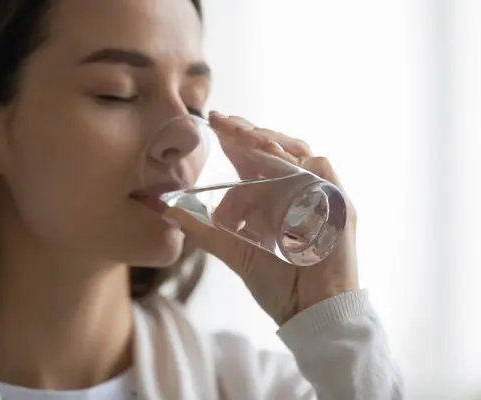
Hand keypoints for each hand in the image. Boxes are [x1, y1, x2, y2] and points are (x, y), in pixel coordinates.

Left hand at [162, 111, 358, 325]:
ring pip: (299, 152)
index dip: (235, 136)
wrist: (310, 312)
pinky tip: (272, 158)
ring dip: (269, 141)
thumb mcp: (232, 249)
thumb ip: (202, 228)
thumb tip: (163, 208)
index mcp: (273, 195)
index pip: (254, 156)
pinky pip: (321, 172)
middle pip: (276, 146)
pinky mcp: (338, 206)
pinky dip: (297, 163)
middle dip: (248, 131)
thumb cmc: (277, 281)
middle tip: (222, 121)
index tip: (211, 120)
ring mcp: (320, 195)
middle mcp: (297, 189)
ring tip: (242, 136)